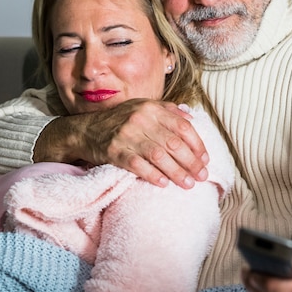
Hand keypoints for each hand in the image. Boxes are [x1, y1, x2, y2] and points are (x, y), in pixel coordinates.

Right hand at [36, 99, 208, 187]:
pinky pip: (137, 165)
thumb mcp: (141, 108)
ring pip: (159, 155)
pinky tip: (163, 183)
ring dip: (177, 172)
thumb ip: (167, 111)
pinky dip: (152, 175)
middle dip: (191, 162)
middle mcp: (140, 119)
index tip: (205, 160)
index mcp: (150, 108)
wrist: (85, 130)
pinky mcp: (114, 151)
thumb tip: (191, 119)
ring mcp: (126, 135)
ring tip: (188, 184)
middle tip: (202, 177)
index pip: (182, 127)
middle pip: (174, 143)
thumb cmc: (118, 121)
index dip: (197, 145)